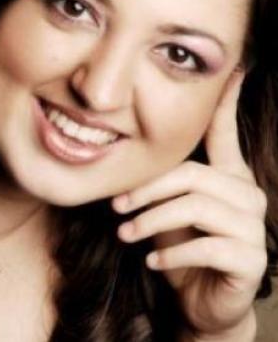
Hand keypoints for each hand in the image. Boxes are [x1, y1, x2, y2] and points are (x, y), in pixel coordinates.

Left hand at [111, 69, 267, 340]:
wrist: (200, 302)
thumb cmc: (180, 245)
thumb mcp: (166, 207)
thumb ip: (160, 180)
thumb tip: (125, 148)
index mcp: (227, 177)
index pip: (226, 134)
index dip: (226, 104)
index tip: (231, 70)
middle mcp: (248, 196)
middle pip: (191, 175)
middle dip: (146, 190)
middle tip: (116, 208)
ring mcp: (255, 228)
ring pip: (195, 208)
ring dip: (150, 222)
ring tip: (125, 235)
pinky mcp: (252, 261)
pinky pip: (206, 247)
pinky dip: (171, 254)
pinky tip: (153, 261)